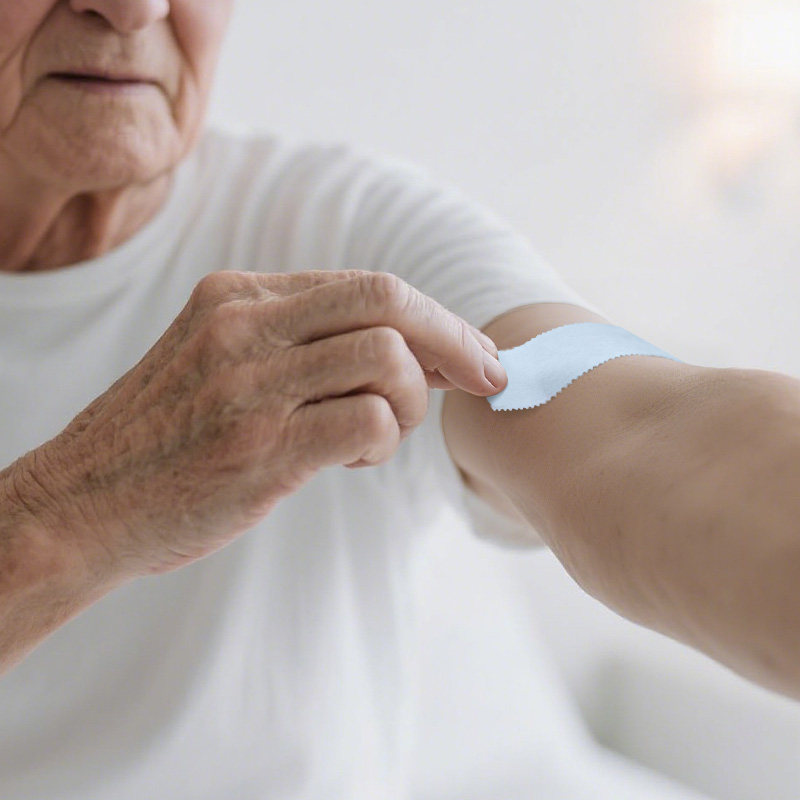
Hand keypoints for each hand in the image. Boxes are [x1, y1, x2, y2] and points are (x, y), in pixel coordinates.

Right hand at [16, 270, 504, 577]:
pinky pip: (368, 418)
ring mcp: (250, 385)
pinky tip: (356, 458)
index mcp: (236, 296)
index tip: (470, 354)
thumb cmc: (164, 437)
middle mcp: (244, 327)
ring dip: (413, 401)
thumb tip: (411, 351)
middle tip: (487, 377)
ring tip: (385, 433)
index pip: (365, 285)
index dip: (433, 318)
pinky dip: (384, 437)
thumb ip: (300, 343)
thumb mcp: (218, 360)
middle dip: (456, 340)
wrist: (82, 503)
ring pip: (387, 357)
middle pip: (388, 301)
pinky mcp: (260, 448)